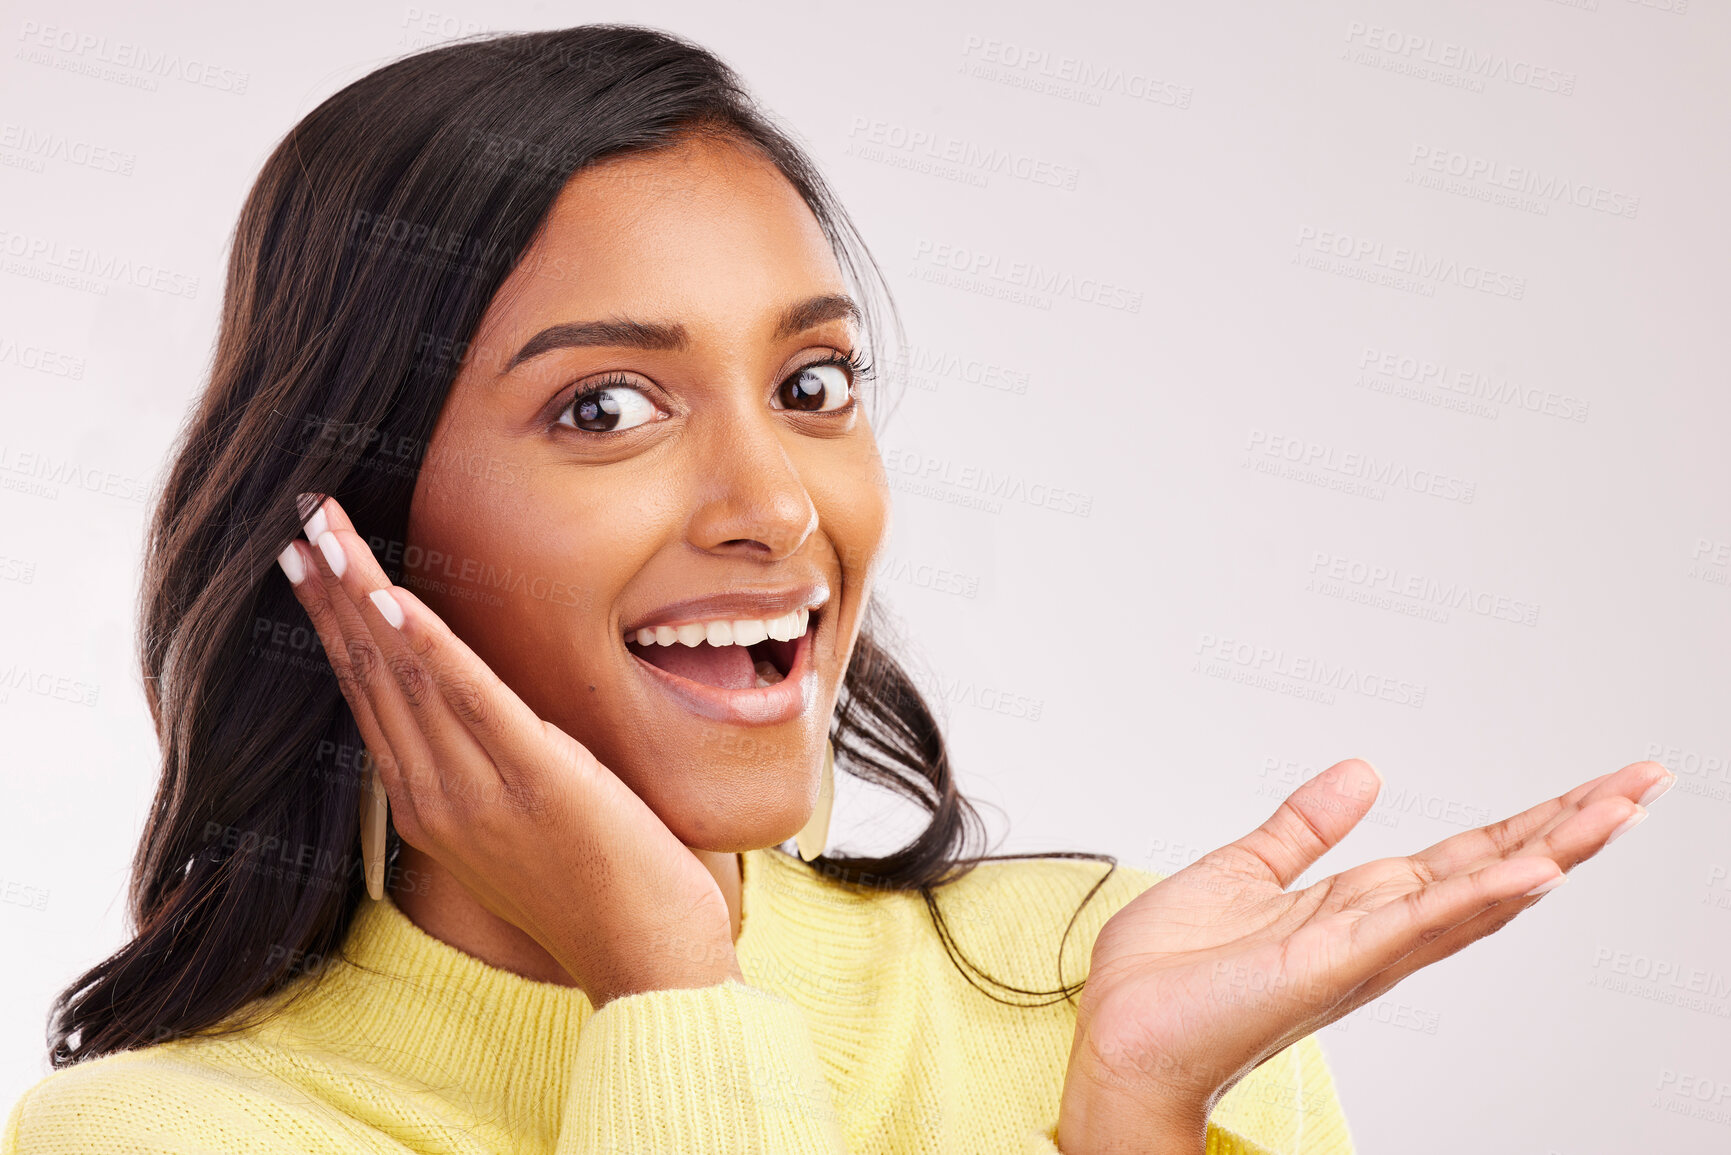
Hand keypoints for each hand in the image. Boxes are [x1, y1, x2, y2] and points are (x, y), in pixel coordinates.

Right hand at [279, 494, 740, 1007]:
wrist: (647, 959)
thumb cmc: (598, 885)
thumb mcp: (527, 815)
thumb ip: (490, 761)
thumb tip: (480, 702)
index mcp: (428, 802)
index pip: (368, 693)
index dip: (334, 620)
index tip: (307, 557)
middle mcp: (434, 795)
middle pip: (370, 674)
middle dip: (331, 590)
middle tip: (296, 518)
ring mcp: (477, 793)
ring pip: (405, 676)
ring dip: (362, 596)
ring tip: (325, 533)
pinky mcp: (534, 783)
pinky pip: (472, 703)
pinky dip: (430, 648)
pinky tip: (395, 599)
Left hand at [1056, 756, 1669, 1153]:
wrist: (1121, 1033)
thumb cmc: (1169, 975)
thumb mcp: (1244, 871)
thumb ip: (1303, 827)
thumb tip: (1361, 772)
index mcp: (1357, 908)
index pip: (1463, 856)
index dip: (1530, 821)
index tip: (1597, 786)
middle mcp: (1375, 933)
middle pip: (1492, 871)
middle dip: (1570, 828)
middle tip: (1647, 782)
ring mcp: (1361, 952)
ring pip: (1475, 895)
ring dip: (1551, 852)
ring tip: (1622, 810)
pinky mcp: (1329, 964)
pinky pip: (1415, 925)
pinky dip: (1475, 898)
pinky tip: (1534, 871)